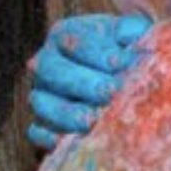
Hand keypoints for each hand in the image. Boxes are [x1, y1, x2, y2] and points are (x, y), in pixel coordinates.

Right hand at [26, 13, 149, 150]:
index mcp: (66, 34)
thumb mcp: (133, 33)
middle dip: (83, 82)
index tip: (121, 62)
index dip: (96, 51)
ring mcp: (41, 94)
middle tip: (111, 93)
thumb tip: (133, 41)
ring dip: (67, 113)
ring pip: (41, 102)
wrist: (123, 77)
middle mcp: (46, 62)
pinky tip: (78, 140)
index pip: (72, 39)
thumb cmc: (129, 50)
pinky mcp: (42, 122)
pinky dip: (53, 137)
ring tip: (93, 121)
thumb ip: (133, 30)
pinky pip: (38, 132)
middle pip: (52, 70)